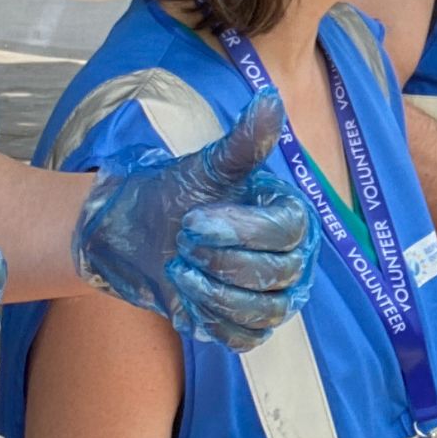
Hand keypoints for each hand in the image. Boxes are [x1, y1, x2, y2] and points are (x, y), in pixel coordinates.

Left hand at [76, 91, 316, 350]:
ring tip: (179, 269)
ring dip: (212, 294)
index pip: (286, 233)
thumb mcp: (207, 167)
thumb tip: (270, 99)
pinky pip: (246, 338)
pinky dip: (212, 321)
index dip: (239, 232)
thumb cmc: (178, 194)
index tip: (193, 221)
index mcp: (293, 215)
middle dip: (219, 262)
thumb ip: (244, 142)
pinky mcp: (251, 327)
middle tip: (182, 242)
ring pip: (264, 312)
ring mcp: (276, 296)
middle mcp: (294, 258)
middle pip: (276, 275)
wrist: (142, 236)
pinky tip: (187, 296)